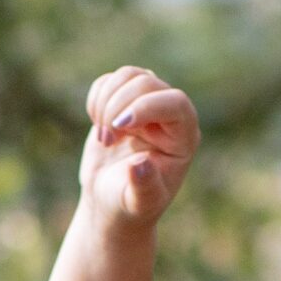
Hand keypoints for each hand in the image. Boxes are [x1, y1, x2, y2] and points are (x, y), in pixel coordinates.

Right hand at [79, 66, 198, 230]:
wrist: (110, 200)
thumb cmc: (129, 206)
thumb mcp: (137, 203)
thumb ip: (143, 186)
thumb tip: (140, 164)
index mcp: (184, 139)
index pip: (176, 102)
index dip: (146, 106)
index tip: (119, 126)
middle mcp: (170, 116)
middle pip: (147, 83)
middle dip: (118, 106)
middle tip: (106, 141)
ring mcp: (147, 104)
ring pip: (128, 75)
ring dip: (106, 101)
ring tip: (103, 137)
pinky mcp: (124, 100)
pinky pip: (110, 80)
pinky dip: (96, 98)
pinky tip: (97, 126)